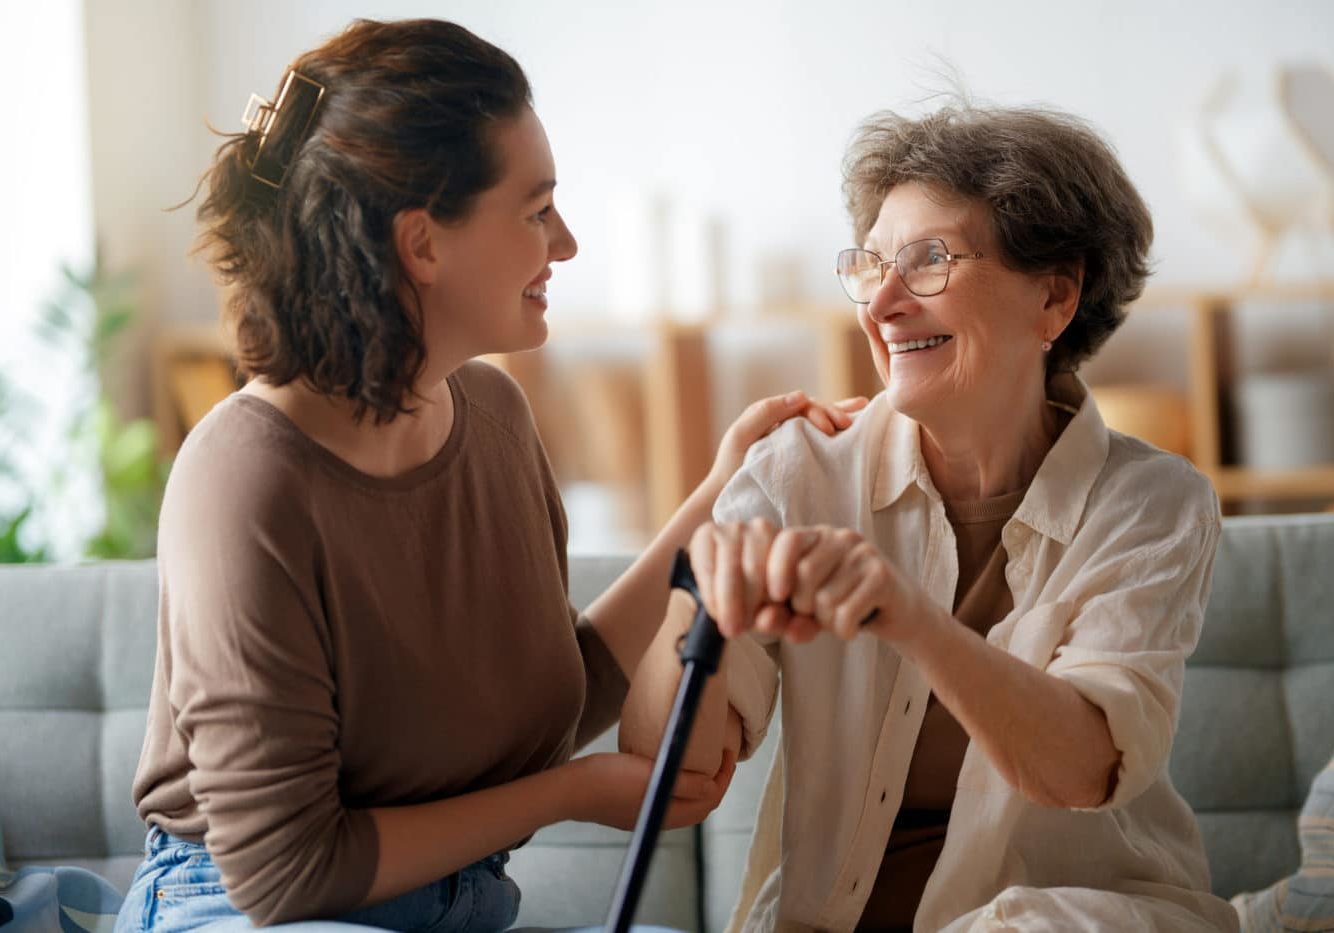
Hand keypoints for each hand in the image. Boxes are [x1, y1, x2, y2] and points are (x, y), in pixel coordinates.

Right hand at [565, 748, 737, 830]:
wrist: (568, 791)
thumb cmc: (606, 779)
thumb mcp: (649, 775)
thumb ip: (683, 783)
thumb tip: (713, 786)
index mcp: (667, 813)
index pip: (709, 800)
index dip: (724, 777)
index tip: (728, 752)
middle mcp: (659, 818)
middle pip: (700, 805)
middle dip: (715, 782)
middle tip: (720, 755)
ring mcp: (644, 815)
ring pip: (683, 803)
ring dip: (698, 785)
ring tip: (701, 760)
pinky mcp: (631, 808)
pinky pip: (666, 799)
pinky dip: (679, 785)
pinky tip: (671, 768)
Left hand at [689, 520, 927, 642]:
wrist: (898, 614)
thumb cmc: (843, 606)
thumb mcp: (807, 608)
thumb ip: (783, 613)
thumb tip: (762, 622)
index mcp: (817, 536)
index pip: (788, 540)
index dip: (776, 569)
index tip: (777, 598)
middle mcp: (841, 537)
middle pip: (803, 574)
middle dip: (803, 607)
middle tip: (818, 614)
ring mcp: (864, 554)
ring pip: (824, 599)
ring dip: (826, 622)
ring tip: (839, 618)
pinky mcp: (882, 575)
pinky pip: (846, 612)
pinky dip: (843, 629)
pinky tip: (852, 627)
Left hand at [704, 392, 867, 494]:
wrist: (726, 495)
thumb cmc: (730, 467)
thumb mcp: (742, 435)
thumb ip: (765, 413)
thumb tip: (801, 395)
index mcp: (770, 413)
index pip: (802, 405)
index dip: (818, 412)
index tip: (830, 428)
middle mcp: (783, 421)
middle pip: (815, 410)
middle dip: (833, 412)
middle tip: (847, 424)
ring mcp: (792, 437)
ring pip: (821, 420)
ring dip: (840, 415)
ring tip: (860, 412)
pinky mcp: (798, 454)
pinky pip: (820, 438)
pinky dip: (836, 430)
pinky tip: (855, 422)